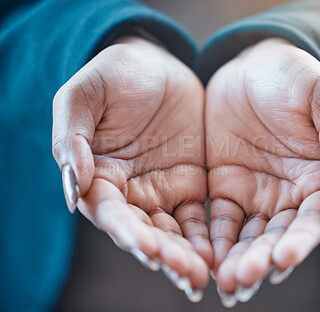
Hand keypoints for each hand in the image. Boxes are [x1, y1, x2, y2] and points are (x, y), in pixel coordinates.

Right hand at [52, 37, 210, 299]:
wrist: (156, 67)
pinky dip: (209, 238)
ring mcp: (163, 191)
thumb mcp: (85, 94)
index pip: (111, 213)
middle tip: (188, 275)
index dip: (127, 233)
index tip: (148, 249)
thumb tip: (72, 179)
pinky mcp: (192, 185)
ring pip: (174, 232)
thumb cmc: (115, 76)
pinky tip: (221, 253)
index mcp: (100, 176)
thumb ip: (71, 135)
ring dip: (188, 255)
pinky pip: (200, 217)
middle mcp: (131, 193)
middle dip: (165, 254)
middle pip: (145, 232)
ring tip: (204, 275)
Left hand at [205, 38, 319, 305]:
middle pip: (276, 236)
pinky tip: (204, 256)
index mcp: (317, 179)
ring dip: (235, 259)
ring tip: (223, 281)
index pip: (313, 220)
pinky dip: (211, 240)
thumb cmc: (295, 79)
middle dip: (260, 259)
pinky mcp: (222, 188)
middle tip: (242, 279)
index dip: (300, 241)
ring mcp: (253, 194)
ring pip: (246, 236)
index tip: (283, 258)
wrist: (252, 67)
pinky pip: (217, 220)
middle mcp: (286, 195)